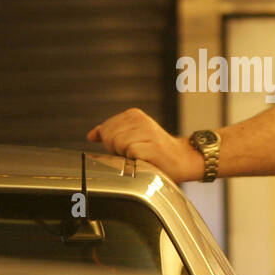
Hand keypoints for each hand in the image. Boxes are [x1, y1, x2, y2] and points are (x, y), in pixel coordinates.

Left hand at [87, 108, 204, 182]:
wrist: (183, 159)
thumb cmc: (157, 151)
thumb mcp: (132, 136)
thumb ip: (111, 134)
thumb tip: (91, 135)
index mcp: (133, 114)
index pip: (105, 128)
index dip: (111, 143)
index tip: (127, 148)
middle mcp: (140, 120)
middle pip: (109, 136)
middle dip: (116, 150)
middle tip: (133, 154)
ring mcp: (147, 132)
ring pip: (117, 143)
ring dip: (125, 155)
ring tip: (139, 156)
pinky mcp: (151, 146)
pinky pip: (129, 152)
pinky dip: (134, 160)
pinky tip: (145, 160)